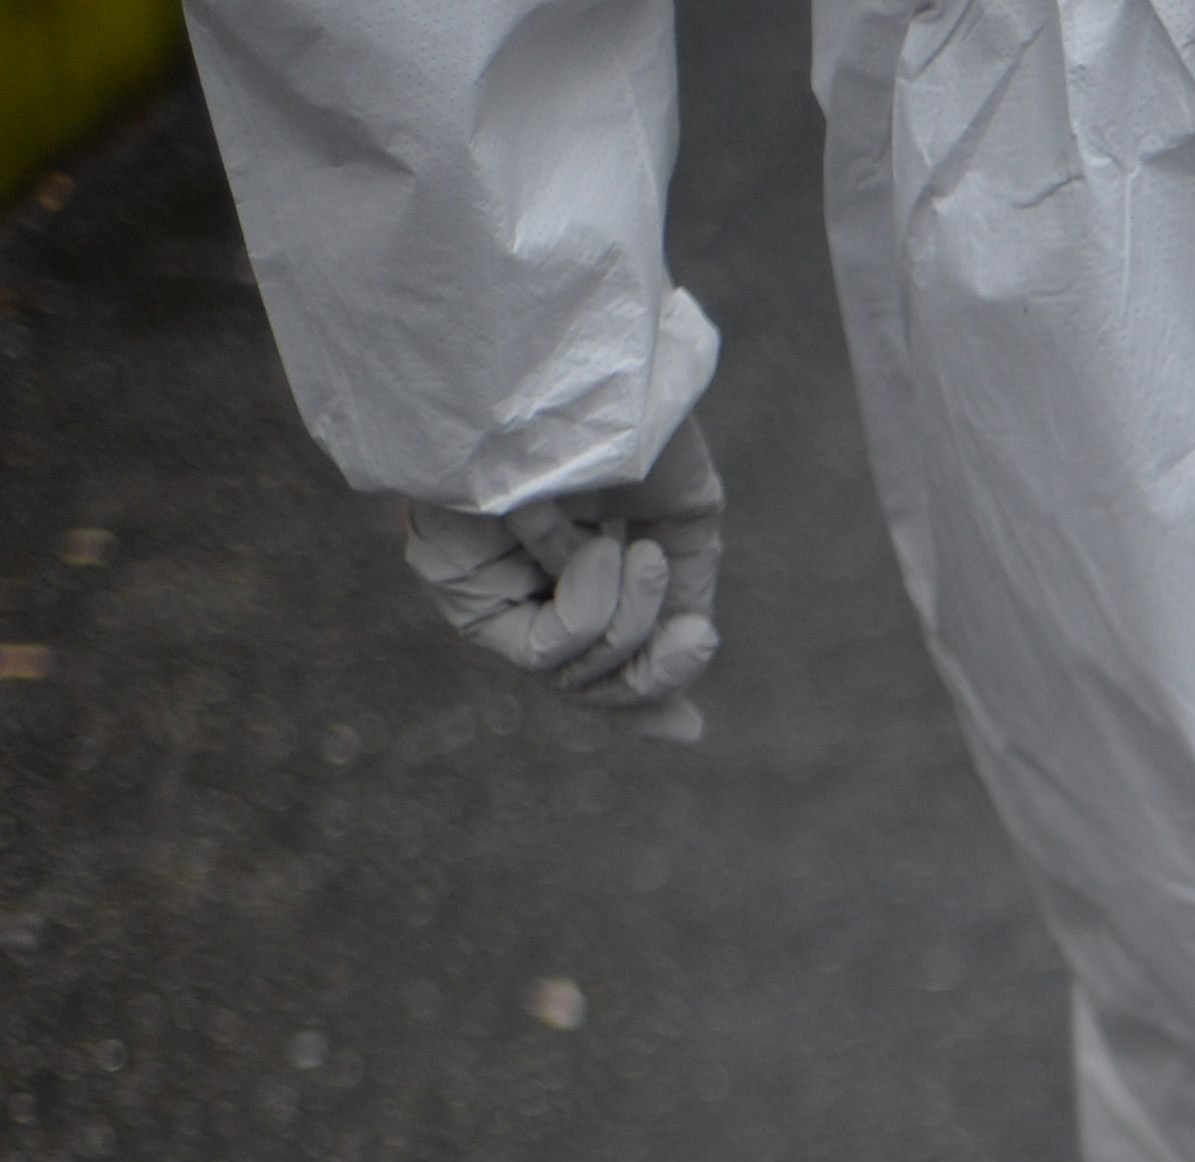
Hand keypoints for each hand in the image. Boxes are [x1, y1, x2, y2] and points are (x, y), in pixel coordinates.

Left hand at [401, 417, 723, 741]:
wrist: (577, 363)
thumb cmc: (629, 422)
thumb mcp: (681, 522)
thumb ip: (682, 599)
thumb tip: (690, 654)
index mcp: (571, 565)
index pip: (595, 659)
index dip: (643, 699)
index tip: (689, 728)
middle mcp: (522, 584)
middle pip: (588, 688)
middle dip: (653, 676)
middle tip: (697, 639)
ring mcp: (489, 589)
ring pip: (573, 678)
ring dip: (631, 625)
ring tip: (640, 553)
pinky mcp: (460, 586)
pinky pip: (542, 651)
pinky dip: (590, 610)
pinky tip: (598, 552)